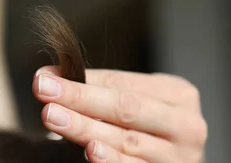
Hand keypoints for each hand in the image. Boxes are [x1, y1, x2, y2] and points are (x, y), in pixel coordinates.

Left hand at [33, 66, 206, 162]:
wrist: (176, 161)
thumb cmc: (150, 129)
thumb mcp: (136, 102)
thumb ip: (96, 88)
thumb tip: (47, 75)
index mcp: (179, 95)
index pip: (123, 84)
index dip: (82, 81)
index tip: (45, 78)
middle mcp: (186, 126)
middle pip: (127, 109)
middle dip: (81, 99)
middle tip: (44, 92)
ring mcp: (178, 157)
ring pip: (126, 141)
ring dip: (85, 129)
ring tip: (55, 117)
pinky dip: (112, 160)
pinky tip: (91, 151)